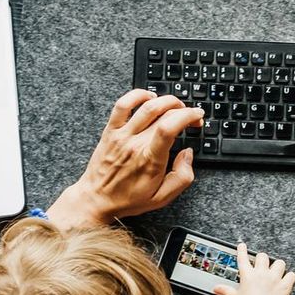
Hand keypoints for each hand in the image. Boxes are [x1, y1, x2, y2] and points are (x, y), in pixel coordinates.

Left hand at [48, 89, 202, 225]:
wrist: (96, 199)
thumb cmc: (128, 199)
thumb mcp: (162, 198)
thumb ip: (182, 177)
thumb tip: (188, 154)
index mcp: (150, 160)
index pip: (169, 127)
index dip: (187, 116)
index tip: (197, 117)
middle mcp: (135, 144)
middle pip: (163, 114)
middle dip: (184, 110)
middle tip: (191, 117)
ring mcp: (121, 135)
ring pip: (146, 105)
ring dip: (166, 100)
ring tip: (175, 106)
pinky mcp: (111, 131)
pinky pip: (122, 104)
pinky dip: (137, 94)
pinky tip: (149, 97)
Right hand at [213, 243, 294, 294]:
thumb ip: (225, 290)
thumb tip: (216, 288)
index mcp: (248, 275)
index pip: (243, 257)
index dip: (242, 250)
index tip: (242, 246)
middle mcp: (261, 273)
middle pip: (263, 256)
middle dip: (262, 259)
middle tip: (262, 265)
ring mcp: (274, 278)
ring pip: (279, 263)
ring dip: (278, 266)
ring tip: (276, 271)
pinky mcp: (284, 285)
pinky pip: (291, 275)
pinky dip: (289, 277)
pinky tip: (286, 280)